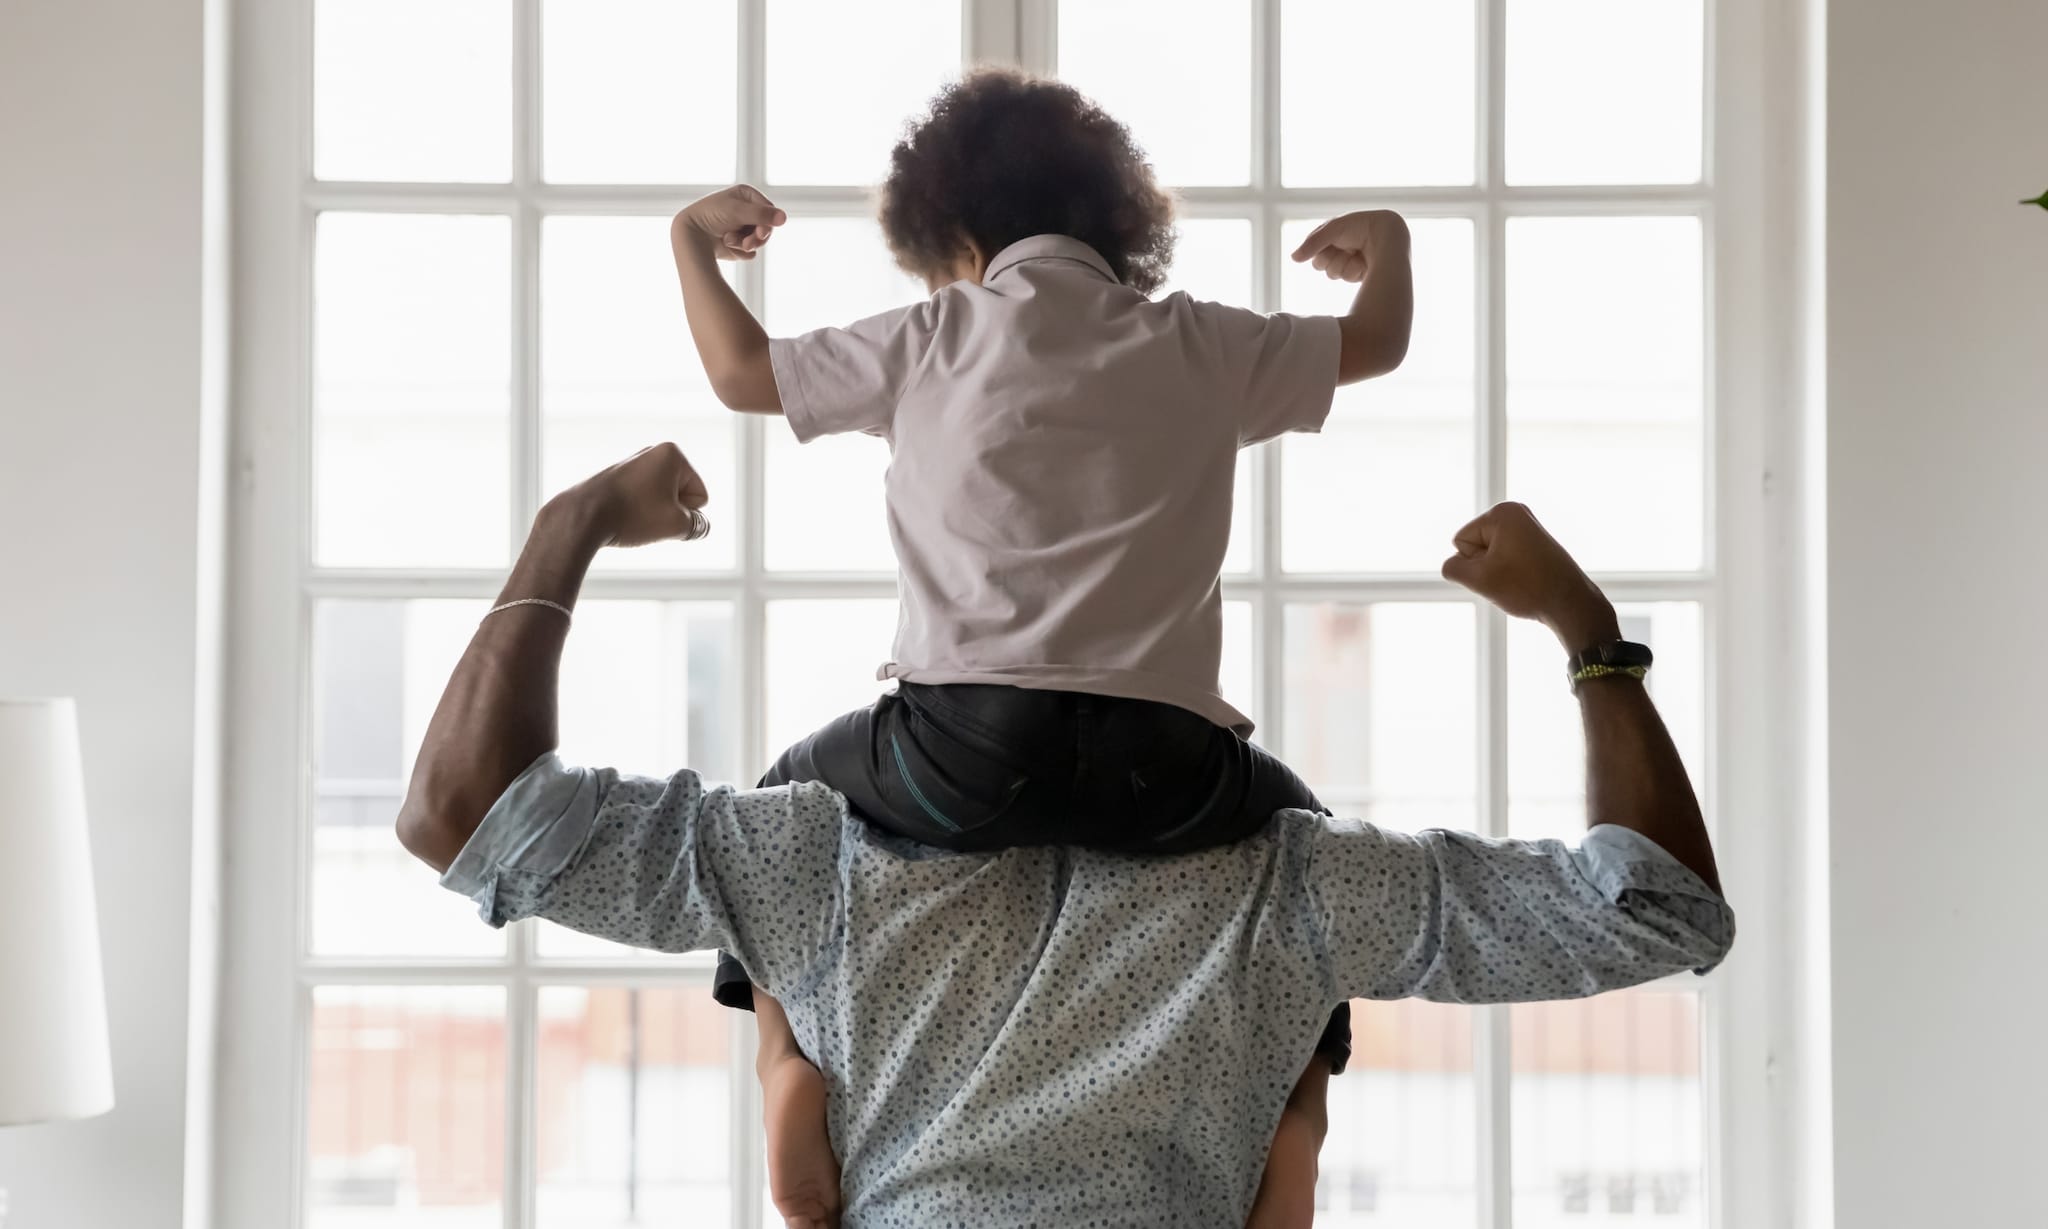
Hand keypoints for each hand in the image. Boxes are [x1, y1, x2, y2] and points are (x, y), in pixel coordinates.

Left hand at [554, 444, 710, 548]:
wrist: (582, 516)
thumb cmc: (632, 515)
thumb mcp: (677, 525)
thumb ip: (698, 525)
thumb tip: (698, 526)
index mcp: (673, 454)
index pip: (700, 497)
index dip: (686, 513)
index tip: (661, 513)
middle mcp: (653, 452)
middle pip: (680, 496)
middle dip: (670, 511)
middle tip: (646, 516)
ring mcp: (633, 464)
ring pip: (660, 501)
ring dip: (653, 514)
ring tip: (632, 518)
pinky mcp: (617, 478)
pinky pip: (640, 501)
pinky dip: (636, 513)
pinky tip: (620, 518)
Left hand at [675, 185, 787, 261]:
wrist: (690, 235)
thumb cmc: (711, 216)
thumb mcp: (738, 212)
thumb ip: (762, 215)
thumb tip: (784, 218)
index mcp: (747, 196)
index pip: (769, 211)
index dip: (767, 223)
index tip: (760, 232)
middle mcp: (746, 211)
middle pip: (766, 229)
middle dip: (756, 237)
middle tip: (747, 244)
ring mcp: (742, 228)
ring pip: (759, 242)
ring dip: (745, 244)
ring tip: (730, 241)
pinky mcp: (738, 244)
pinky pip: (750, 252)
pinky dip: (740, 252)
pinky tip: (726, 246)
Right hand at [1290, 209, 1409, 281]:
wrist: (1388, 238)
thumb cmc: (1361, 227)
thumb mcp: (1333, 230)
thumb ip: (1311, 244)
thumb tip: (1293, 258)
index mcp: (1338, 233)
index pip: (1315, 246)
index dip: (1315, 248)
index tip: (1324, 245)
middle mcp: (1344, 246)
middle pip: (1320, 262)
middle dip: (1329, 258)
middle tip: (1342, 250)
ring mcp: (1353, 260)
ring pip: (1332, 272)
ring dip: (1342, 264)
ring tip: (1356, 256)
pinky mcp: (1361, 273)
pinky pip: (1346, 276)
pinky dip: (1353, 270)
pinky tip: (1364, 264)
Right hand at [1440, 503, 1619, 649]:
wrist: (1570, 603)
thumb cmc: (1527, 588)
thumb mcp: (1478, 580)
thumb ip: (1452, 568)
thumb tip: (1453, 564)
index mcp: (1502, 513)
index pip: (1460, 541)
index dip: (1474, 563)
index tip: (1501, 570)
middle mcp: (1515, 513)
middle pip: (1474, 545)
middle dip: (1486, 566)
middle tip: (1512, 578)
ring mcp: (1526, 527)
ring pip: (1488, 556)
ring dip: (1497, 573)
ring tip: (1521, 580)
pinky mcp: (1533, 543)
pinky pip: (1504, 560)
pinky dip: (1510, 574)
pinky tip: (1527, 581)